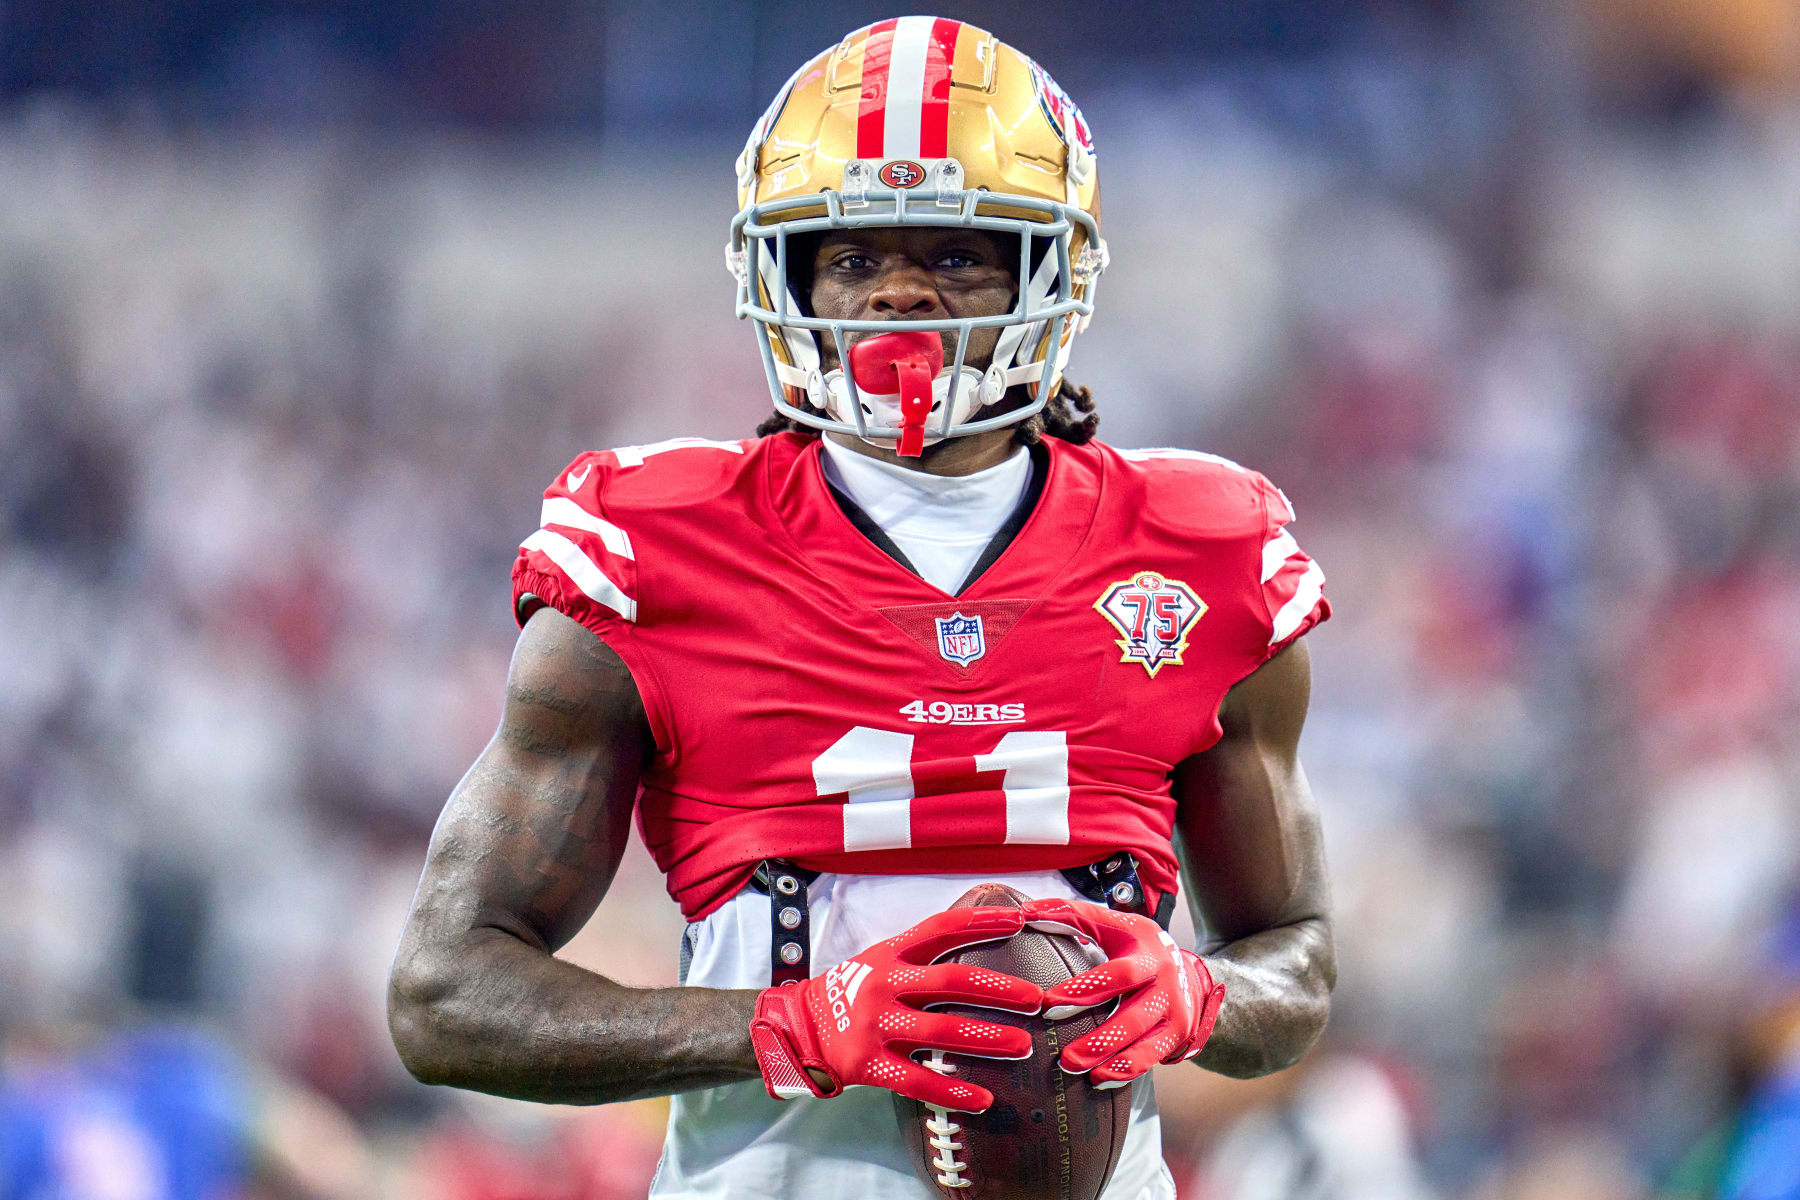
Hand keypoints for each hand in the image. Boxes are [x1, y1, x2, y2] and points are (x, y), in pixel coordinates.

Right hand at [749, 906, 1041, 1111]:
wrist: (796, 1026)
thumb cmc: (854, 992)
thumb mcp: (881, 959)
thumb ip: (924, 955)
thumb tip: (985, 941)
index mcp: (891, 953)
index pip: (941, 929)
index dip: (981, 922)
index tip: (1019, 920)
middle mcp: (884, 984)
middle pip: (950, 982)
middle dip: (999, 989)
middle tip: (1036, 998)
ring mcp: (875, 1025)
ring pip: (940, 1032)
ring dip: (987, 1039)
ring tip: (1023, 1045)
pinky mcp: (868, 1064)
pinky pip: (916, 1081)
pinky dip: (951, 1091)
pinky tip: (982, 1098)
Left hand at [1021, 898, 1224, 1087]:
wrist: (1191, 973)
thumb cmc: (1136, 946)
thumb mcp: (1112, 924)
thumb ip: (1071, 916)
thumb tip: (1025, 912)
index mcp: (1145, 950)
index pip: (1117, 974)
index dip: (1084, 989)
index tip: (1048, 1003)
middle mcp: (1164, 982)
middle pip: (1133, 1016)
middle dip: (1098, 1038)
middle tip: (1063, 1056)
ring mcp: (1173, 1012)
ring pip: (1143, 1043)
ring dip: (1109, 1060)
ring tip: (1075, 1070)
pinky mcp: (1176, 1035)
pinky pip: (1151, 1058)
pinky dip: (1125, 1071)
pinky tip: (1099, 1080)